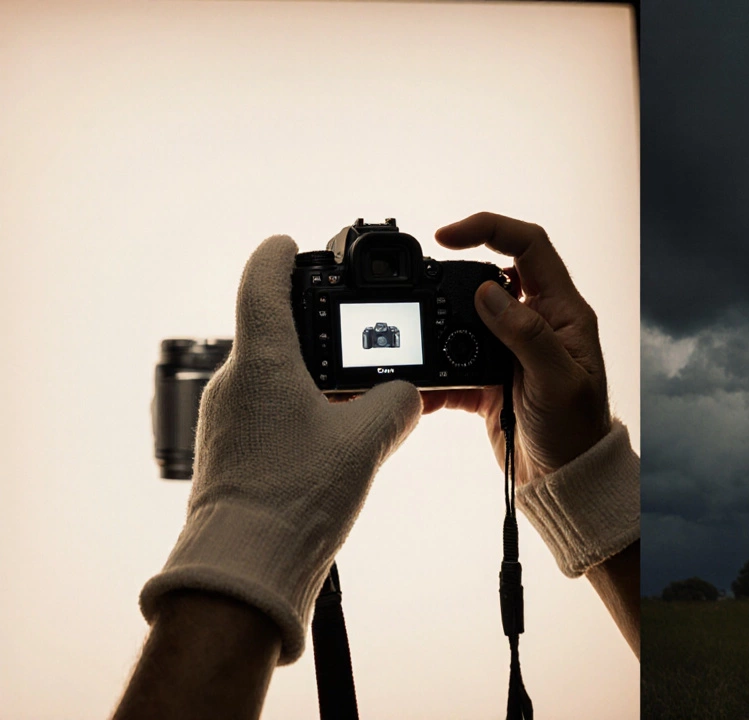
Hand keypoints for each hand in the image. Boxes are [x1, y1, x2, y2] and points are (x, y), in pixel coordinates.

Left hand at [140, 236, 423, 662]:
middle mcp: (236, 379)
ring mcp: (226, 416)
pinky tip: (335, 440)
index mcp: (264, 360)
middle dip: (317, 328)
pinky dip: (302, 410)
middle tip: (357, 331)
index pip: (262, 281)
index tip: (291, 244)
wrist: (245, 569)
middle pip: (275, 330)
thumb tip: (407, 396)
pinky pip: (268, 411)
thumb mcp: (367, 443)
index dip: (280, 255)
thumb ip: (397, 405)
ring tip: (360, 398)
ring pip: (274, 375)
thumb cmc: (297, 498)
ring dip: (313, 376)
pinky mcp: (228, 450)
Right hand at [419, 212, 611, 485]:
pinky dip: (435, 374)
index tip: (446, 236)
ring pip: (466, 319)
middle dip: (453, 278)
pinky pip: (454, 363)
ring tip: (417, 343)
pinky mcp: (490, 377)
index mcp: (563, 311)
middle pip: (490, 275)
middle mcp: (538, 322)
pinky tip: (420, 388)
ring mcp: (512, 349)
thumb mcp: (557, 380)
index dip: (489, 229)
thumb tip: (489, 290)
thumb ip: (526, 333)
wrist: (566, 480)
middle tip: (424, 290)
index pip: (529, 246)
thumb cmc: (578, 431)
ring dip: (439, 330)